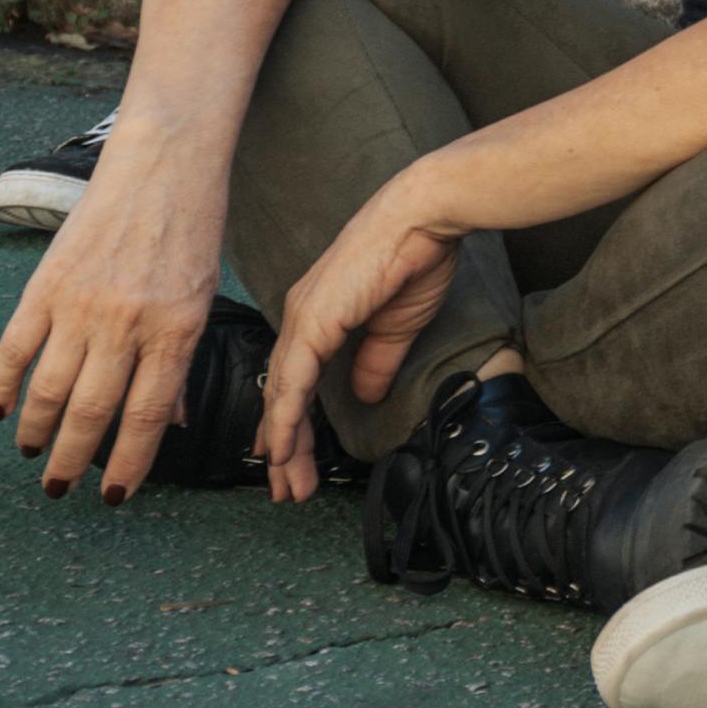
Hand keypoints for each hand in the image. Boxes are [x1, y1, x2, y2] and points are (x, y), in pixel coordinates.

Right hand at [0, 119, 230, 498]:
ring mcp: (80, 304)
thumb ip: (182, 361)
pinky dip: (2, 386)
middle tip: (61, 487)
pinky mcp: (45, 283)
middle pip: (91, 413)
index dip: (127, 464)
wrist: (163, 162)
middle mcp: (126, 324)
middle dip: (73, 461)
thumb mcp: (204, 297)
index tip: (111, 495)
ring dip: (37, 431)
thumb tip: (168, 424)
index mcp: (175, 331)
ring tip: (33, 453)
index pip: (146, 417)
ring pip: (48, 390)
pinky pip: (15, 348)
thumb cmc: (192, 231)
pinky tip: (2, 412)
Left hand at [248, 180, 461, 500]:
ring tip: (288, 485)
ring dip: (284, 444)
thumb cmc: (416, 258)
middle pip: (282, 394)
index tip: (289, 458)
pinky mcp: (313, 321)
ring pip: (282, 395)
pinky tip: (281, 449)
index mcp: (317, 316)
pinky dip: (284, 419)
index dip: (291, 422)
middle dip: (284, 446)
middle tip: (286, 489)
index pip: (295, 380)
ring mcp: (303, 319)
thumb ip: (375, 360)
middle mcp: (300, 318)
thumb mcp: (395, 324)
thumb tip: (364, 394)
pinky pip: (292, 382)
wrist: (425, 218)